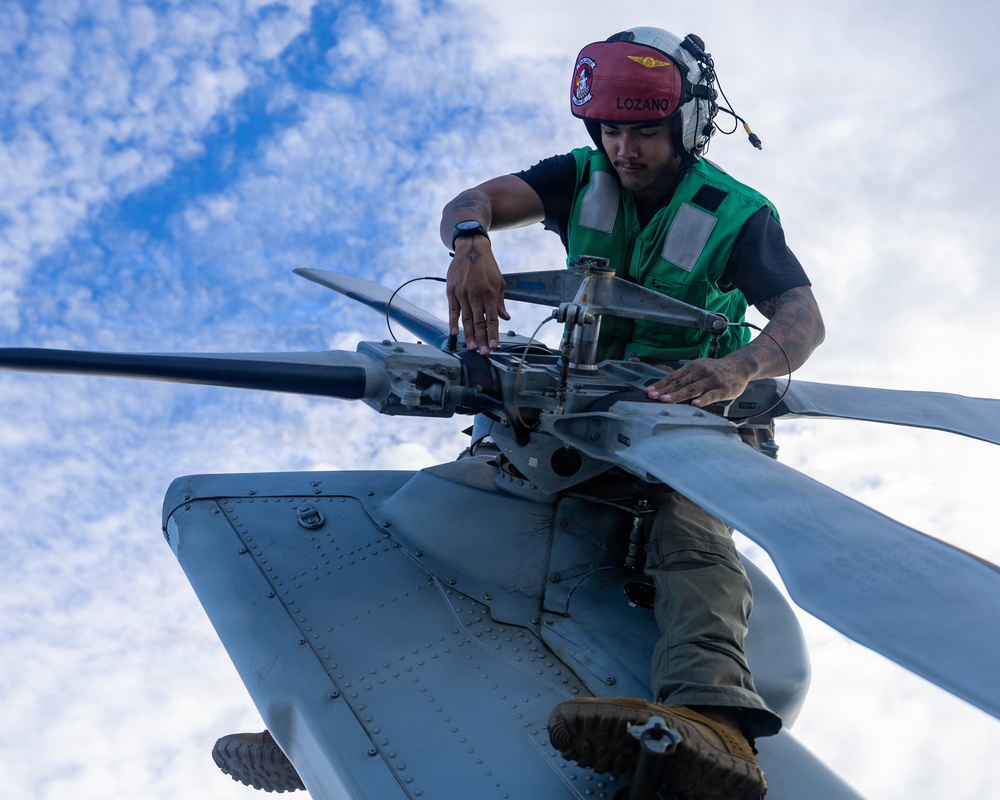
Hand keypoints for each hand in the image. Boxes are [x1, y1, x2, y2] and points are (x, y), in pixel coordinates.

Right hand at [446, 237, 509, 353]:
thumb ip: (500, 302)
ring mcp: (462, 293)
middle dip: (482, 339)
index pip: (492, 319)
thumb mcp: (499, 282)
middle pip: (478, 322)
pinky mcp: (451, 291)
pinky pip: (452, 310)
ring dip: (469, 335)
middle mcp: (476, 294)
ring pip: (465, 319)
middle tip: (483, 353)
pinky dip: (453, 322)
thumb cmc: (487, 266)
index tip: (494, 347)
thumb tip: (505, 318)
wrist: (471, 248)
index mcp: (489, 293)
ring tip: (471, 347)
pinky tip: (454, 333)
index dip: (493, 334)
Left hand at [645, 357, 751, 406]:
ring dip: (678, 394)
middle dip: (665, 390)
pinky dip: (703, 399)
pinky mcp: (722, 389)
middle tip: (653, 396)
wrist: (739, 367)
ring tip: (666, 400)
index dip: (661, 384)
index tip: (649, 391)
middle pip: (680, 382)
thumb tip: (664, 388)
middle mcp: (701, 372)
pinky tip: (695, 404)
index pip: (673, 377)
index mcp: (692, 367)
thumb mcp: (698, 369)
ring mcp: (712, 380)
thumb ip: (684, 378)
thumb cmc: (715, 371)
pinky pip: (711, 395)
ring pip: (692, 388)